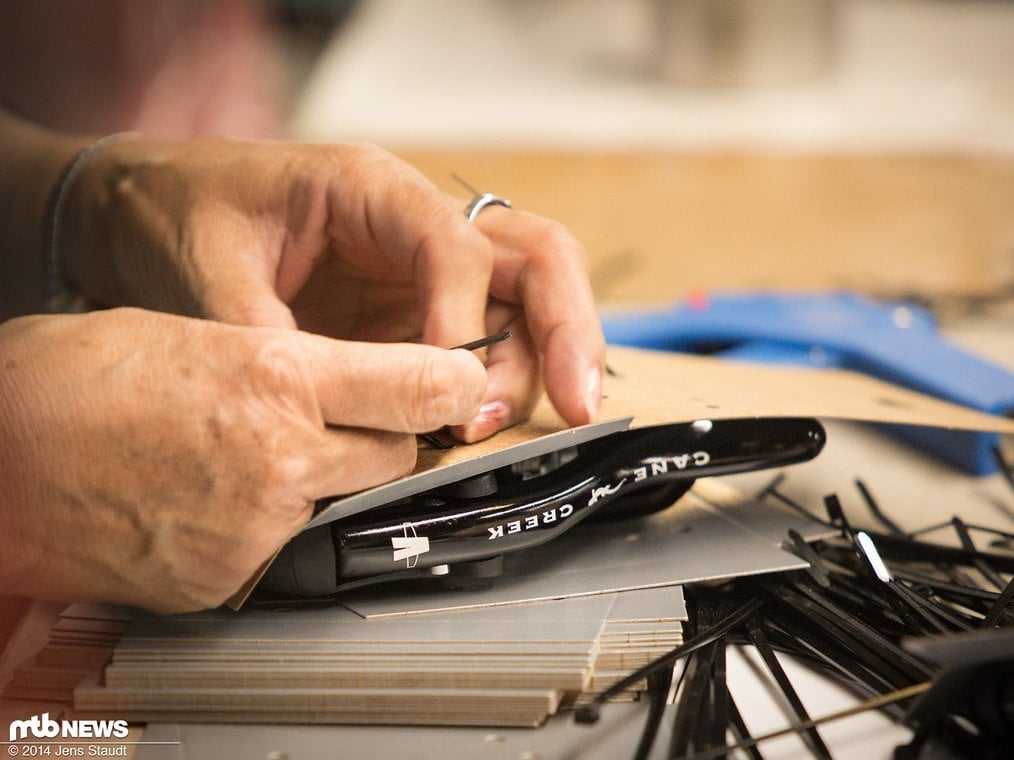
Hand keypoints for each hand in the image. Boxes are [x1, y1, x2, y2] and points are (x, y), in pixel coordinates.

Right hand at [0, 308, 485, 611]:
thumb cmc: (73, 382)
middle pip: (397, 452)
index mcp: (277, 375)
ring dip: (325, 482)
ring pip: (346, 503)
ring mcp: (256, 526)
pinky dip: (272, 524)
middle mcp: (280, 455)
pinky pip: (289, 547)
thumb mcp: (198, 334)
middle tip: (332, 415)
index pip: (423, 386)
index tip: (461, 381)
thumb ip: (293, 361)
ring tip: (252, 453)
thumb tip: (360, 377)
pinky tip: (219, 496)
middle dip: (381, 434)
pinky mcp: (228, 578)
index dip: (453, 383)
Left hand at [63, 138, 605, 440]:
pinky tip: (487, 424)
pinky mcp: (421, 310)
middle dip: (566, 330)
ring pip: (531, 298)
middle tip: (578, 403)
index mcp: (373, 189)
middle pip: (536, 257)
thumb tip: (326, 416)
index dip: (466, 318)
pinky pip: (493, 337)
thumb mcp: (208, 274)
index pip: (457, 247)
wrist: (153, 212)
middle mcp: (418, 224)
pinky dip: (507, 380)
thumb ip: (268, 341)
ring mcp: (427, 269)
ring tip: (496, 429)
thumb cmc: (183, 218)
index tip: (449, 388)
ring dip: (542, 364)